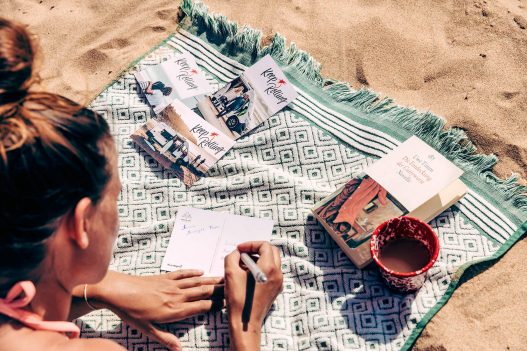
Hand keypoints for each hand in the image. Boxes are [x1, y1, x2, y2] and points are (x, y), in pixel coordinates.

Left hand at [87, 271, 223, 350]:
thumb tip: (178, 350)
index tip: (227, 302)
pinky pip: (181, 273)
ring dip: (209, 280)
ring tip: (222, 278)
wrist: (117, 290)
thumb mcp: (146, 330)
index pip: (200, 307)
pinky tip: (200, 271)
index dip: (214, 304)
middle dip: (217, 290)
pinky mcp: (163, 277)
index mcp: (173, 310)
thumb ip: (165, 338)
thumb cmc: (130, 311)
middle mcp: (176, 296)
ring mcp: (170, 285)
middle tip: (231, 287)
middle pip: (201, 292)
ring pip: (195, 282)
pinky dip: (192, 272)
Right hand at [224, 241, 282, 350]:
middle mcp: (278, 274)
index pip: (264, 245)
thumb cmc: (238, 299)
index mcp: (269, 268)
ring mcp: (278, 282)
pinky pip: (271, 272)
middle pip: (272, 251)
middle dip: (257, 249)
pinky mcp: (276, 289)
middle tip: (244, 254)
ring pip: (272, 262)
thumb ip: (233, 257)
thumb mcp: (230, 273)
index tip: (240, 250)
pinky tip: (248, 276)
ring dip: (258, 259)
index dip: (251, 244)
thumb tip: (238, 253)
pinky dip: (261, 269)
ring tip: (243, 266)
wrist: (245, 322)